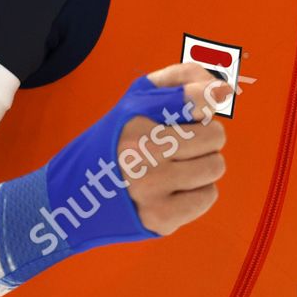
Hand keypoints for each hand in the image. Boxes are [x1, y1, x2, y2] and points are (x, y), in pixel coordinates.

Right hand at [119, 62, 232, 235]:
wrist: (71, 195)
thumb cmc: (116, 140)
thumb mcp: (137, 97)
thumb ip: (182, 79)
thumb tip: (224, 89)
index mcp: (136, 115)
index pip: (197, 99)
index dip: (208, 97)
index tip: (216, 97)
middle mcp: (141, 149)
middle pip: (215, 136)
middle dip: (202, 140)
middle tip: (177, 146)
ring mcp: (150, 185)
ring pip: (215, 167)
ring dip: (201, 167)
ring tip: (174, 168)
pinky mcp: (159, 217)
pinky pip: (208, 196)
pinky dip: (196, 194)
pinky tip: (172, 190)